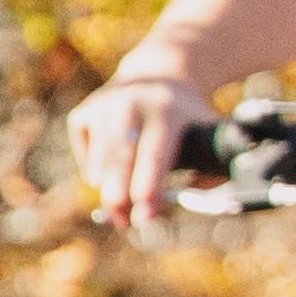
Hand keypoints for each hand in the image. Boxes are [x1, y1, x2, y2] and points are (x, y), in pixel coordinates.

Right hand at [69, 71, 206, 229]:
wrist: (159, 73)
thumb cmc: (186, 117)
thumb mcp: (208, 130)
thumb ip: (211, 165)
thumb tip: (204, 203)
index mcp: (167, 109)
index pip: (155, 152)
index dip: (150, 185)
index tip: (146, 215)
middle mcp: (131, 103)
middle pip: (121, 157)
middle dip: (120, 195)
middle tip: (124, 223)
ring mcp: (104, 106)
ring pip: (102, 161)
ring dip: (109, 193)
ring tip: (121, 215)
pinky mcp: (84, 113)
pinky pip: (86, 155)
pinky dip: (97, 172)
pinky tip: (113, 174)